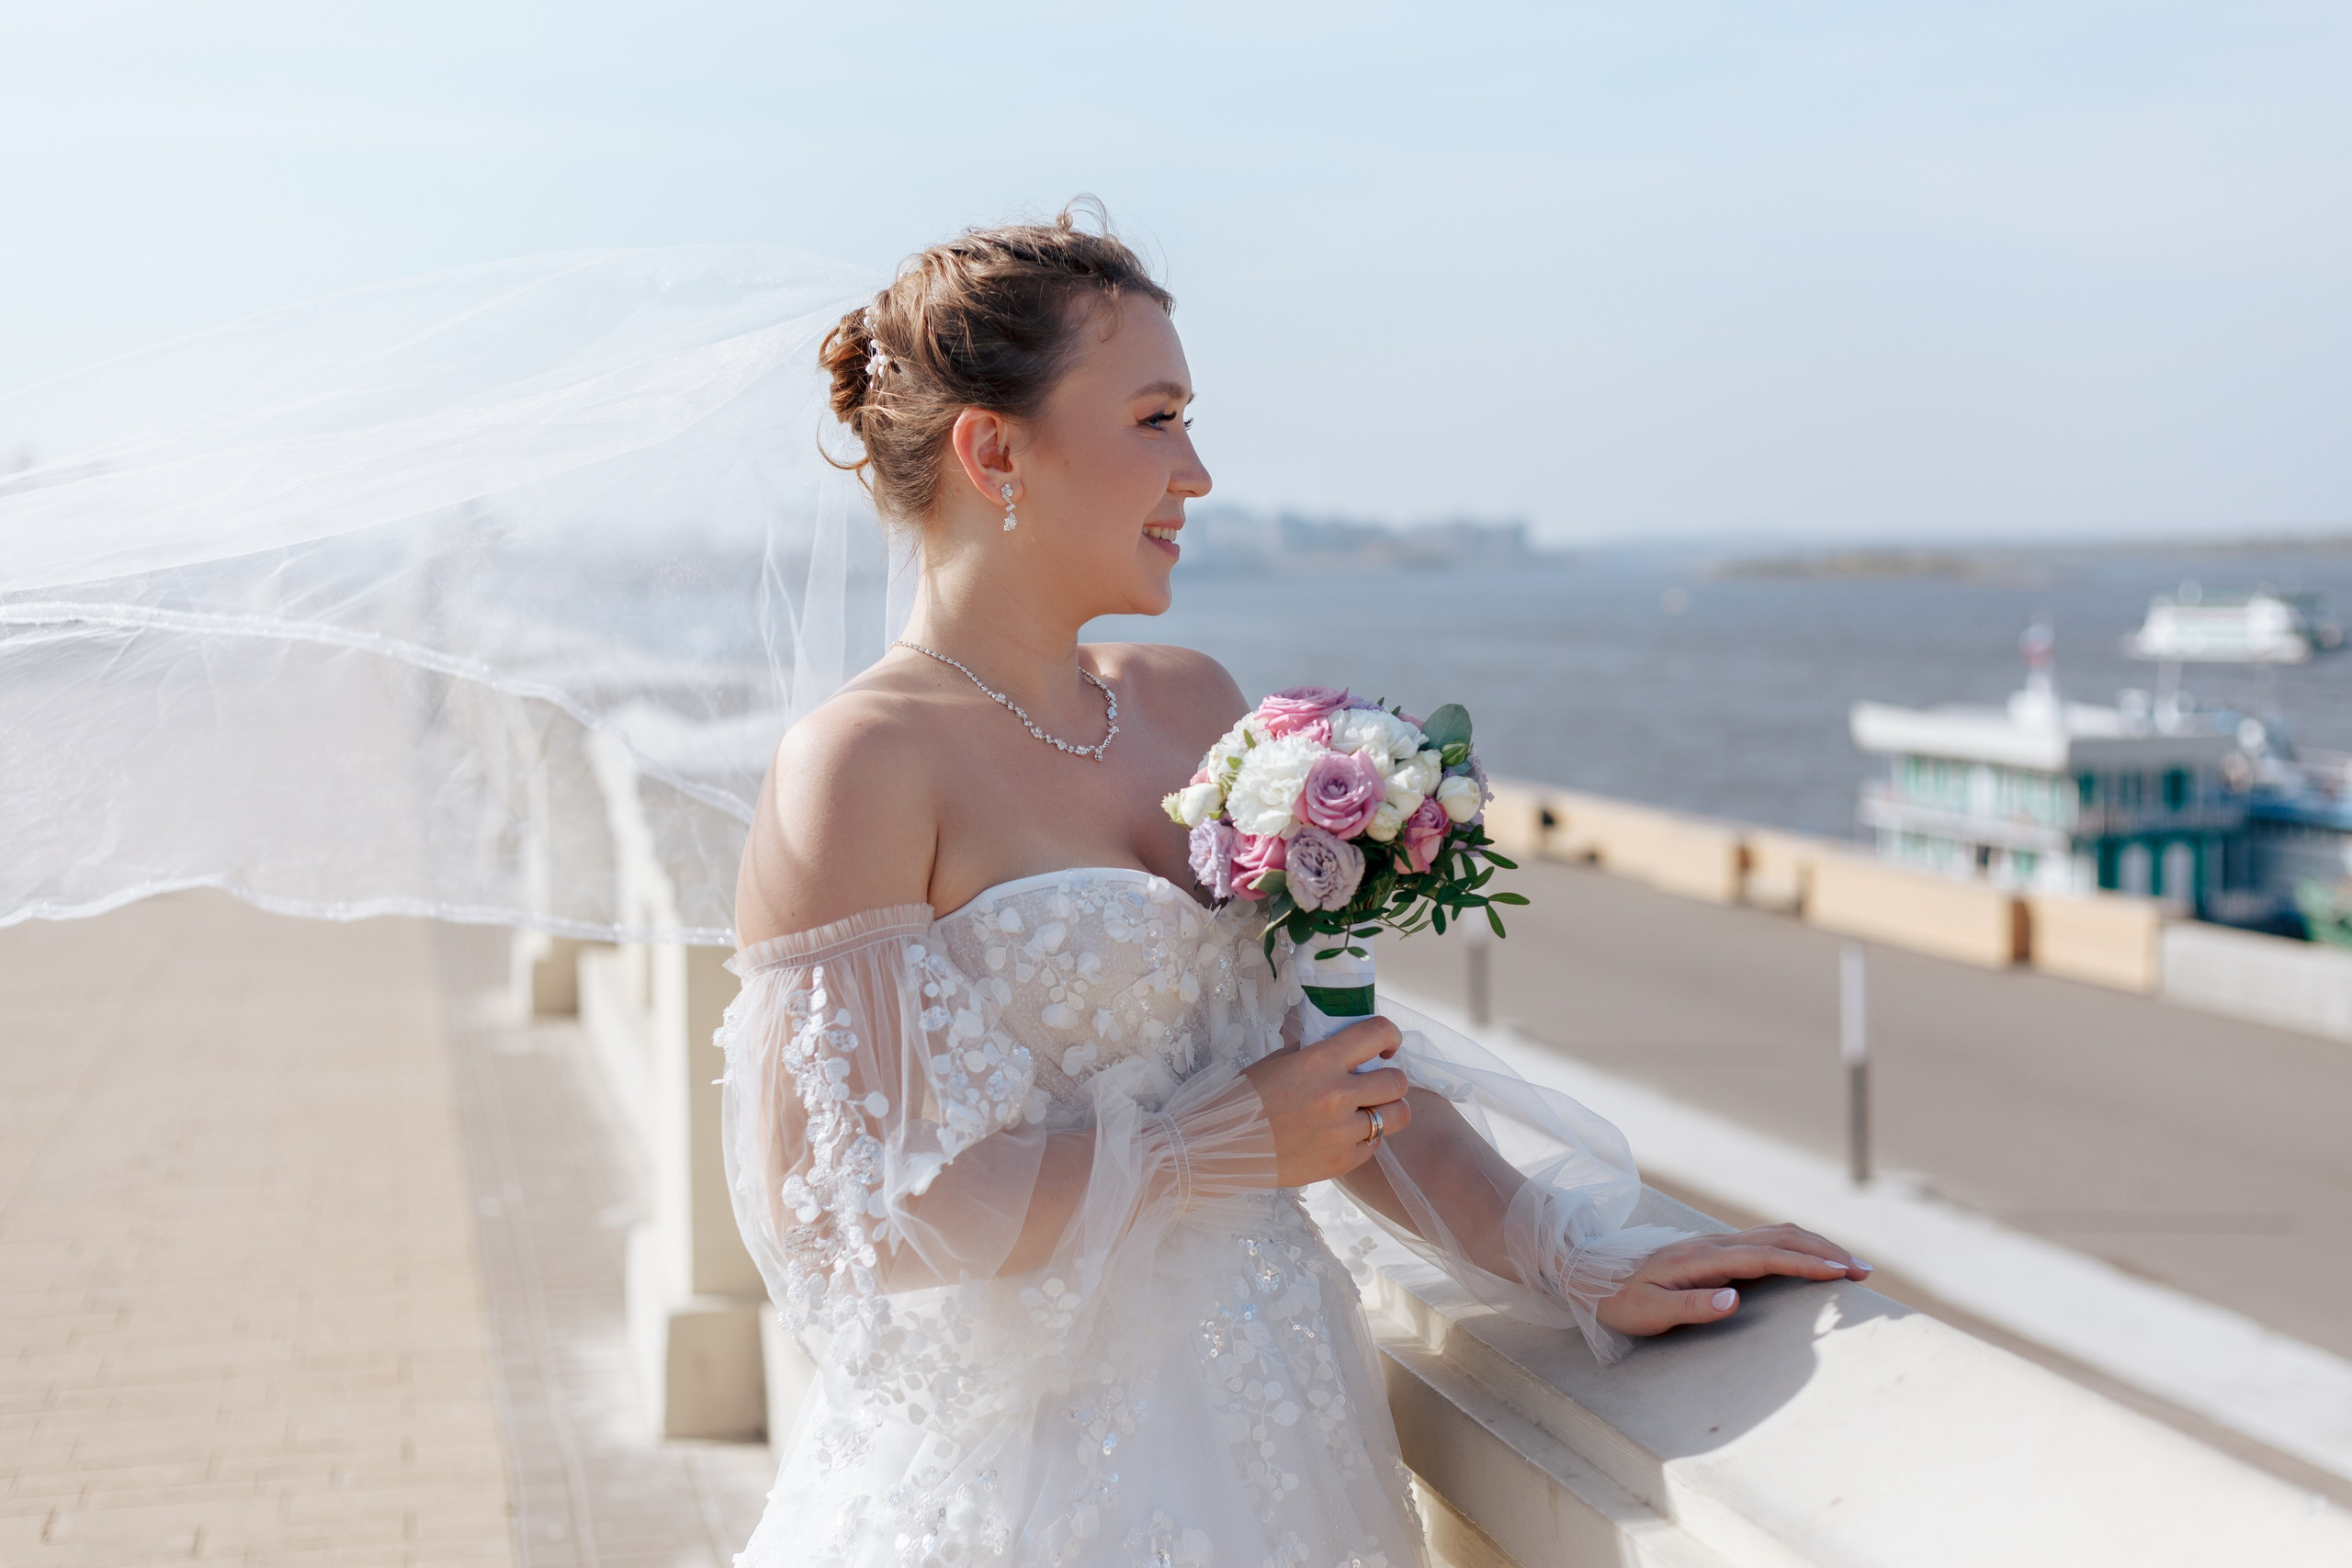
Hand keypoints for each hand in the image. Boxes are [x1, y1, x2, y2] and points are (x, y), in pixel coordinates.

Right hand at [1243, 1016, 1410, 1185]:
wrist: (1218, 1146)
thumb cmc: (1244, 1099)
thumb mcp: (1280, 1061)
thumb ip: (1318, 1050)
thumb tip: (1348, 1043)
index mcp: (1320, 1061)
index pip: (1379, 1033)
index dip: (1390, 1037)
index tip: (1386, 1047)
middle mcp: (1336, 1095)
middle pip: (1398, 1082)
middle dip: (1390, 1080)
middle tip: (1374, 1084)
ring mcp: (1341, 1132)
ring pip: (1397, 1116)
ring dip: (1386, 1111)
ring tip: (1368, 1111)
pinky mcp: (1340, 1162)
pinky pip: (1375, 1146)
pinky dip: (1365, 1138)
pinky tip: (1343, 1135)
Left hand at [1594, 1224, 1871, 1338]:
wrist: (1589, 1271)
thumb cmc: (1619, 1298)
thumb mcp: (1649, 1311)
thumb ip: (1691, 1306)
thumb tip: (1734, 1301)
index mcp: (1703, 1258)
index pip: (1765, 1256)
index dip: (1805, 1263)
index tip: (1840, 1273)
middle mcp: (1714, 1244)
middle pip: (1780, 1236)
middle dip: (1824, 1250)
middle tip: (1863, 1270)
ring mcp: (1716, 1243)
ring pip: (1775, 1234)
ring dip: (1814, 1244)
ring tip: (1849, 1264)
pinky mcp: (1715, 1249)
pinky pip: (1765, 1241)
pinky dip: (1797, 1246)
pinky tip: (1811, 1259)